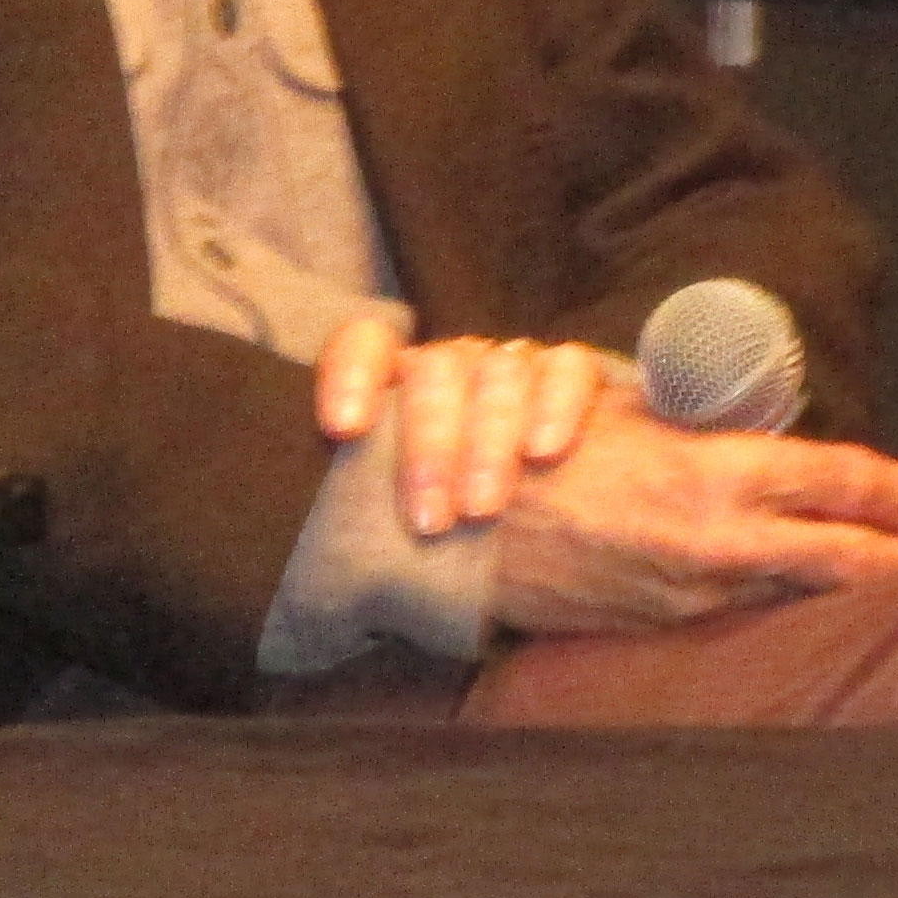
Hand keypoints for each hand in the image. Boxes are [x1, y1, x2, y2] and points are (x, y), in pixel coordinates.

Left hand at [314, 310, 631, 535]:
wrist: (569, 539)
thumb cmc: (459, 535)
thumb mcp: (404, 529)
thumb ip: (370, 512)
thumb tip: (319, 551)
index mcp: (401, 389)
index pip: (367, 345)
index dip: (351, 374)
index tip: (344, 428)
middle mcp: (458, 367)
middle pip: (435, 371)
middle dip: (428, 445)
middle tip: (428, 521)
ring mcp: (518, 366)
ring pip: (499, 373)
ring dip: (487, 443)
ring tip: (481, 510)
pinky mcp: (577, 375)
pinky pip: (567, 369)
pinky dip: (554, 406)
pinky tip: (542, 452)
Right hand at [481, 403, 897, 633]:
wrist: (464, 536)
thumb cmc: (543, 452)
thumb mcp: (636, 413)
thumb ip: (706, 425)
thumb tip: (756, 426)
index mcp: (719, 475)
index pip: (835, 484)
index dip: (890, 491)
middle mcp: (720, 543)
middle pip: (841, 558)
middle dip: (896, 557)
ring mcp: (695, 595)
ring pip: (797, 593)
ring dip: (847, 587)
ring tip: (891, 582)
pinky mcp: (666, 626)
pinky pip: (746, 614)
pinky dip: (784, 605)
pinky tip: (804, 603)